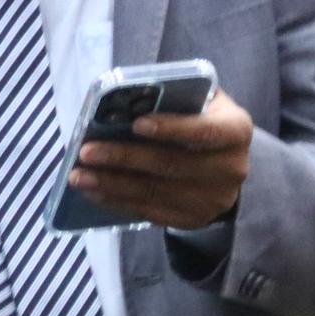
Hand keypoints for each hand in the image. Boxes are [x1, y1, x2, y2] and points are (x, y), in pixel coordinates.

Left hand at [69, 87, 252, 229]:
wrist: (222, 163)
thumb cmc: (199, 119)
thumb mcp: (199, 100)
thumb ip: (173, 95)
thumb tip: (124, 96)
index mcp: (236, 130)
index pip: (206, 131)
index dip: (172, 128)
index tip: (136, 124)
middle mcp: (231, 168)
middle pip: (172, 164)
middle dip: (124, 157)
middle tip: (87, 152)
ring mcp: (214, 200)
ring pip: (155, 192)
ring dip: (111, 184)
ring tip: (78, 175)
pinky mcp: (194, 220)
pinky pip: (150, 212)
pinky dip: (117, 201)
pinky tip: (93, 191)